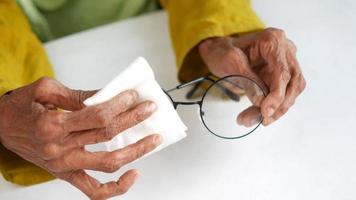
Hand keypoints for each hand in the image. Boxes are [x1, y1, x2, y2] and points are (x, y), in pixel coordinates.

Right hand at [0, 77, 161, 199]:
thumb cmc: (22, 106)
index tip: (134, 95)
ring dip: (136, 151)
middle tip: (150, 109)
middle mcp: (59, 149)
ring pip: (108, 163)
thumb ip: (79, 95)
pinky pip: (94, 190)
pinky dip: (116, 187)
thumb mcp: (45, 90)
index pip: (97, 116)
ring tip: (154, 139)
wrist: (0, 126)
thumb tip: (109, 96)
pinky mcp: (66, 174)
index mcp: (53, 125)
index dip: (120, 105)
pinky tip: (134, 174)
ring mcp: (64, 165)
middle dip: (133, 120)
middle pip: (107, 136)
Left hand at [199, 28, 305, 125]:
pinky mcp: (281, 75)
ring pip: (291, 92)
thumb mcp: (230, 63)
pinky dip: (271, 108)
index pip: (283, 72)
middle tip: (261, 120)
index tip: (266, 111)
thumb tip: (261, 103)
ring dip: (276, 110)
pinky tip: (256, 115)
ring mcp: (286, 62)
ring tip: (251, 120)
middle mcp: (284, 49)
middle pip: (293, 83)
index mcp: (272, 41)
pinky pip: (283, 95)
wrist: (220, 51)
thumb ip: (248, 81)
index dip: (277, 95)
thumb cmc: (223, 51)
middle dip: (279, 106)